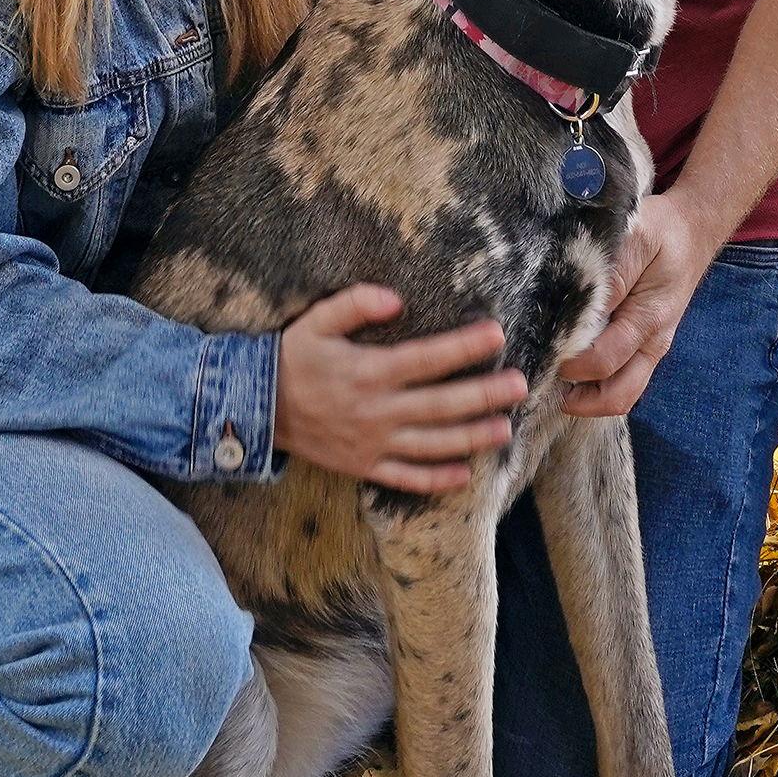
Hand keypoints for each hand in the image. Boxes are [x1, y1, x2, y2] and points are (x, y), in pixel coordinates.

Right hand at [275, 284, 528, 494]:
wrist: (257, 408)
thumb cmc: (291, 358)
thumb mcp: (315, 321)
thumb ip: (354, 304)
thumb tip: (396, 297)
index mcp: (368, 372)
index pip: (427, 358)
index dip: (464, 347)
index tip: (496, 334)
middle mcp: (376, 411)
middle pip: (441, 405)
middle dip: (484, 395)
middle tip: (520, 385)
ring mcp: (373, 443)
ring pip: (432, 444)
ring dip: (472, 438)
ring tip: (505, 429)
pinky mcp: (364, 466)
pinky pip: (406, 478)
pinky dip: (436, 479)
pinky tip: (464, 474)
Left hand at [559, 188, 712, 419]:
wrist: (692, 231)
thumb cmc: (660, 232)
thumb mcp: (635, 240)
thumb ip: (609, 276)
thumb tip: (577, 311)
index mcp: (648, 319)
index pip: (603, 361)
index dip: (570, 363)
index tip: (540, 349)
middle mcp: (653, 344)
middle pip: (616, 397)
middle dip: (578, 399)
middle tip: (541, 379)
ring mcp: (652, 350)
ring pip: (622, 397)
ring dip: (588, 399)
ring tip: (553, 380)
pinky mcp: (647, 347)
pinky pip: (624, 382)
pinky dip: (597, 386)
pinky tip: (572, 369)